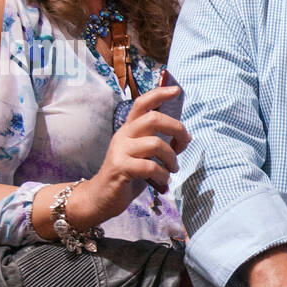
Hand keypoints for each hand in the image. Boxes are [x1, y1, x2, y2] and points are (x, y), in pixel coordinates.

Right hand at [69, 84, 188, 226]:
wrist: (100, 197)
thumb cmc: (128, 175)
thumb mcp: (144, 156)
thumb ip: (160, 144)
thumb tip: (184, 138)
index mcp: (129, 129)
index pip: (141, 104)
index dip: (159, 94)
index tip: (176, 90)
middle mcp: (123, 135)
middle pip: (153, 119)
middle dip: (176, 128)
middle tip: (185, 143)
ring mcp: (120, 151)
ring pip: (156, 144)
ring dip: (172, 158)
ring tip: (172, 169)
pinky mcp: (120, 167)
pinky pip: (150, 166)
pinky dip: (163, 174)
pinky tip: (162, 181)